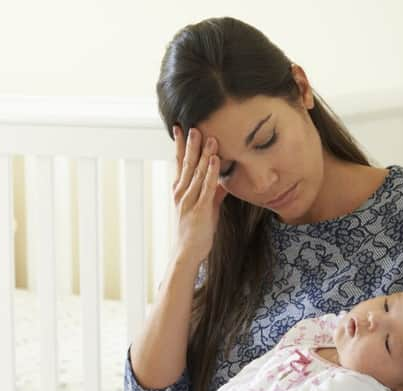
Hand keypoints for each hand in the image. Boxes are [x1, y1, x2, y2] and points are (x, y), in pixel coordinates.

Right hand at [172, 126, 227, 262]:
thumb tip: (223, 181)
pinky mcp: (199, 210)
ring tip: (209, 137)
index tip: (180, 128)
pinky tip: (215, 160)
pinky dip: (210, 173)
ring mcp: (189, 201)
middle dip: (191, 144)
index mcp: (180, 190)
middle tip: (194, 125)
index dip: (181, 145)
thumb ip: (213, 193)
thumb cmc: (195, 232)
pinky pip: (206, 188)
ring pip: (196, 172)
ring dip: (204, 154)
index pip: (180, 163)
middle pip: (187, 163)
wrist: (186, 253)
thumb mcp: (205, 208)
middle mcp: (181, 193)